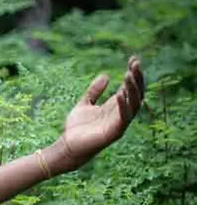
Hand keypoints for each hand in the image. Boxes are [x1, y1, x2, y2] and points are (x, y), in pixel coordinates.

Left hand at [55, 55, 144, 171]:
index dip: (132, 74)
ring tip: (129, 75)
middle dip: (136, 79)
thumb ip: (94, 91)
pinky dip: (122, 106)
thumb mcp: (84, 104)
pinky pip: (123, 118)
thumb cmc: (76, 128)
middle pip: (135, 94)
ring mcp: (119, 124)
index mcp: (114, 106)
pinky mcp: (114, 133)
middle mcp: (120, 114)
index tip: (133, 59)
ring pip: (133, 105)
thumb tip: (106, 75)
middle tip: (136, 63)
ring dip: (132, 90)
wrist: (68, 146)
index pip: (129, 88)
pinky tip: (120, 94)